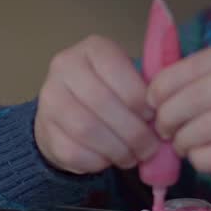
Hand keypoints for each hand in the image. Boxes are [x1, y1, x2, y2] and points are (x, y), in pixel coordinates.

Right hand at [34, 35, 159, 174]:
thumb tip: (168, 112)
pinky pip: (74, 152)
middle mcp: (64, 67)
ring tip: (133, 156)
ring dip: (118, 149)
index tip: (154, 117)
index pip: (119, 72)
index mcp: (93, 48)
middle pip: (103, 103)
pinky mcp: (43, 130)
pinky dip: (98, 162)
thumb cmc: (111, 94)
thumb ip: (148, 89)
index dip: (141, 99)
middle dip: (134, 131)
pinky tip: (109, 160)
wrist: (66, 112)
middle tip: (150, 148)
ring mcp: (49, 98)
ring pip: (87, 129)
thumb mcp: (129, 79)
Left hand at [147, 41, 210, 183]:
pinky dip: (202, 161)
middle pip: (188, 100)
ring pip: (196, 131)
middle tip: (166, 131)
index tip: (152, 101)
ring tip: (188, 147)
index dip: (163, 85)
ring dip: (183, 144)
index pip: (192, 66)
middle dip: (167, 119)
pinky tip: (209, 158)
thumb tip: (162, 91)